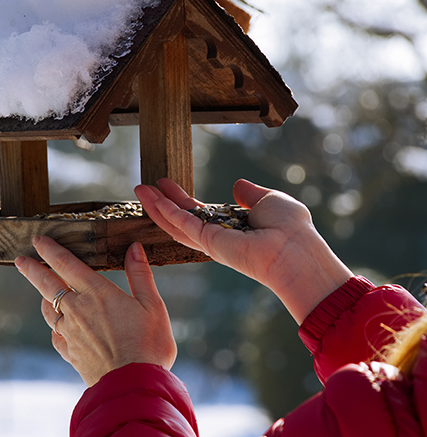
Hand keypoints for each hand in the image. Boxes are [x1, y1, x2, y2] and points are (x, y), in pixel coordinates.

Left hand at [15, 237, 176, 386]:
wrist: (133, 389)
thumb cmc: (148, 346)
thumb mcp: (153, 306)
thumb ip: (140, 274)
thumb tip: (133, 247)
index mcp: (97, 293)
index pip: (66, 264)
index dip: (50, 250)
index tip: (38, 239)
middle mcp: (78, 310)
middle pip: (47, 284)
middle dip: (32, 269)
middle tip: (20, 259)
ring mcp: (70, 333)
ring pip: (48, 309)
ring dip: (43, 296)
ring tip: (42, 290)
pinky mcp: (70, 353)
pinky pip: (55, 335)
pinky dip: (54, 326)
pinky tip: (58, 327)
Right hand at [135, 178, 352, 323]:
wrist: (297, 252)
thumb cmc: (291, 229)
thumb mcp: (271, 200)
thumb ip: (251, 194)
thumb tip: (238, 185)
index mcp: (233, 226)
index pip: (201, 212)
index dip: (182, 199)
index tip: (167, 184)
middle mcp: (219, 236)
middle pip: (182, 218)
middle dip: (162, 203)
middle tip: (143, 187)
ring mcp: (211, 242)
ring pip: (176, 223)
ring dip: (156, 206)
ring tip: (139, 190)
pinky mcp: (208, 243)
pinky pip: (182, 224)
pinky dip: (165, 211)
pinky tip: (151, 198)